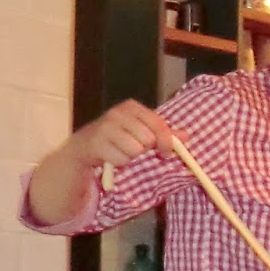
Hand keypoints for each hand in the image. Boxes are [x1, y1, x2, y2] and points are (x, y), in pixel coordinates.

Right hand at [64, 100, 179, 170]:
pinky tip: (111, 157)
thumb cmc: (116, 139)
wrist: (83, 148)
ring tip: (121, 152)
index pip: (158, 124)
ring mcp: (105, 126)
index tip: (166, 152)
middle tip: (135, 150)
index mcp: (131, 107)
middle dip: (145, 150)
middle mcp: (118, 113)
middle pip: (148, 139)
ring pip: (136, 150)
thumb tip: (186, 135)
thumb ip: (162, 134)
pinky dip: (119, 163)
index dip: (167, 141)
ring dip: (131, 157)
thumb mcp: (140, 133)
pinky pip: (121, 159)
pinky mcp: (95, 142)